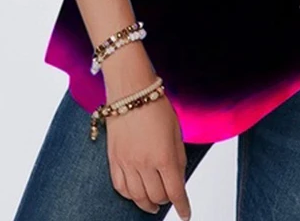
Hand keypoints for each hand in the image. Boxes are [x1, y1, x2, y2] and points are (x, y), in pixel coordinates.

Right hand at [106, 92, 191, 219]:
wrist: (130, 90)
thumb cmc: (155, 105)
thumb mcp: (176, 130)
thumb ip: (178, 157)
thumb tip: (178, 177)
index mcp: (164, 156)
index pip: (175, 192)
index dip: (182, 206)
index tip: (185, 213)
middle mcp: (144, 163)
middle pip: (157, 196)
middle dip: (166, 201)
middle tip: (170, 199)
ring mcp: (126, 162)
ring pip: (137, 197)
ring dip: (147, 204)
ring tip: (153, 204)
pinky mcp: (113, 159)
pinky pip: (120, 187)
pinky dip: (129, 195)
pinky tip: (135, 194)